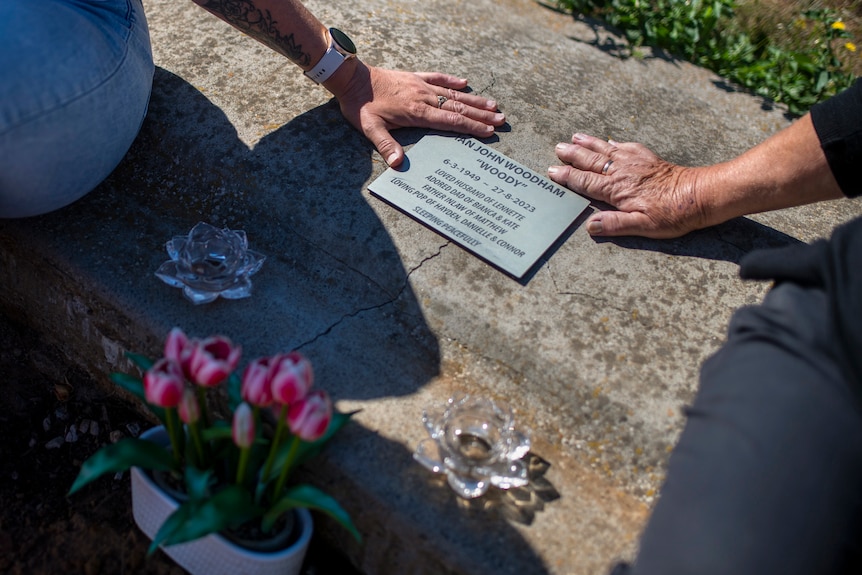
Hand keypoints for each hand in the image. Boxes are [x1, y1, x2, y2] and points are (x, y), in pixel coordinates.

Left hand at [331, 62, 505, 166]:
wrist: (351, 78)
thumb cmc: (360, 106)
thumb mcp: (369, 128)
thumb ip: (385, 145)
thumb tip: (397, 164)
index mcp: (417, 112)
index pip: (450, 121)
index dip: (471, 127)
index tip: (488, 132)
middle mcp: (423, 97)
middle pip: (458, 108)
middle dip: (481, 115)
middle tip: (502, 120)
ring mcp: (420, 85)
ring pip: (452, 94)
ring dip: (474, 100)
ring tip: (493, 105)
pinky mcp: (414, 77)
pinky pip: (437, 78)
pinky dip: (452, 81)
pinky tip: (465, 83)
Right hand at [548, 133, 706, 238]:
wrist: (700, 195)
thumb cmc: (673, 214)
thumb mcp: (643, 226)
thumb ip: (615, 224)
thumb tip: (590, 225)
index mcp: (617, 190)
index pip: (585, 182)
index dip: (568, 177)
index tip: (552, 171)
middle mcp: (622, 172)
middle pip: (591, 161)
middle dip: (573, 155)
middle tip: (557, 148)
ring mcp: (635, 162)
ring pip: (605, 150)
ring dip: (588, 144)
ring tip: (574, 137)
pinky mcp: (648, 157)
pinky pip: (625, 146)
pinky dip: (613, 143)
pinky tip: (609, 141)